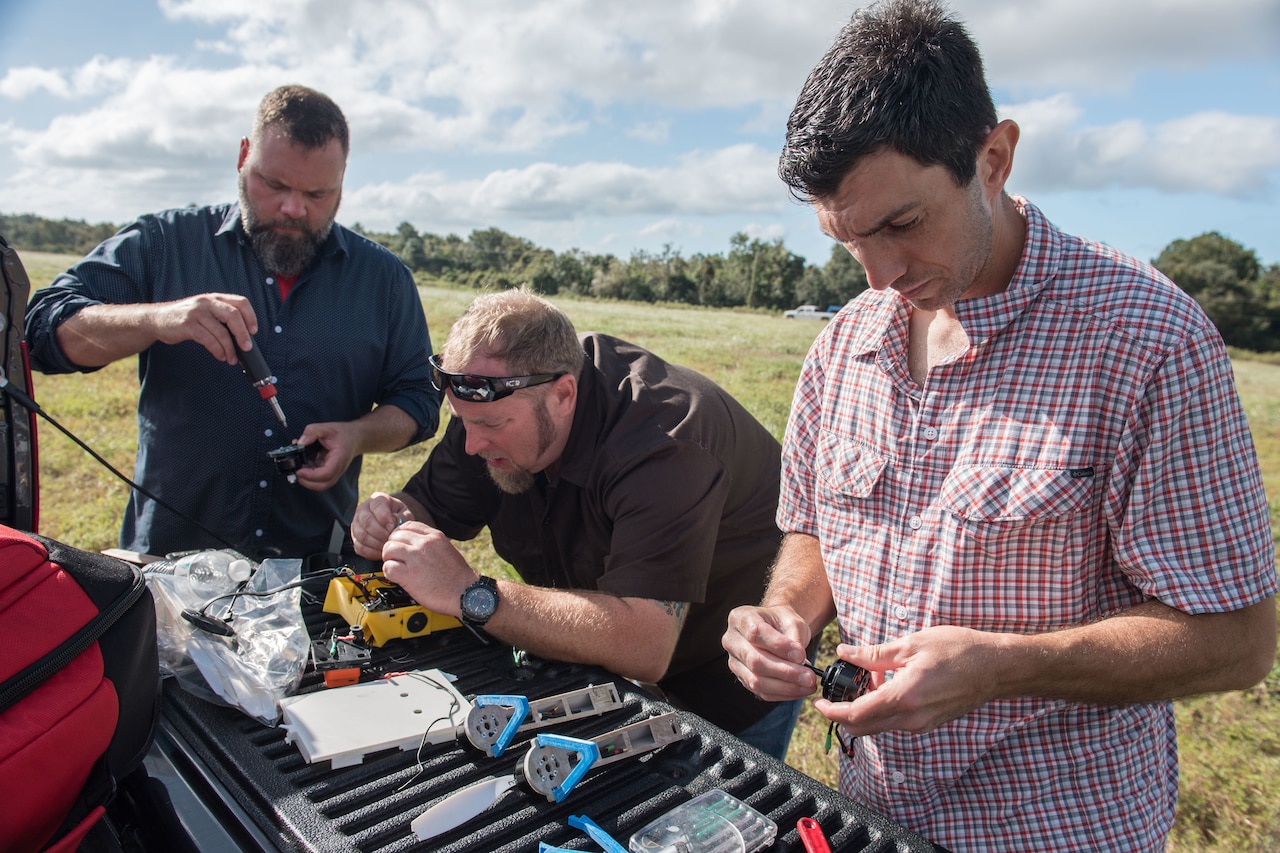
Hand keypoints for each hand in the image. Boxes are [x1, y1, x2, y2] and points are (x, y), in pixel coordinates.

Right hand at [151, 293, 257, 363]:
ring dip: (229, 348)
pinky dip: (217, 350)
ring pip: (221, 331)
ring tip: (231, 358)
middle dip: (242, 334)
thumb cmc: (186, 319)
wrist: (157, 319)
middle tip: (246, 348)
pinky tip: (220, 355)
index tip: (254, 331)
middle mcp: (207, 302)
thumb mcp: (206, 312)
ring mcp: (196, 313)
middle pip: (233, 316)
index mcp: (215, 298)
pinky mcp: (187, 325)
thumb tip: (243, 338)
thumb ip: (222, 319)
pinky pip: (208, 340)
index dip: (251, 316)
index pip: (241, 302)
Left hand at [292, 422, 358, 490]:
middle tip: (296, 472)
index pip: (326, 474)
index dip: (311, 475)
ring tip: (299, 468)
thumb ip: (312, 432)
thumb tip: (299, 442)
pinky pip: (319, 479)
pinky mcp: (330, 471)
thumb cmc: (344, 434)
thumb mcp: (327, 428)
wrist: (356, 437)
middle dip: (307, 482)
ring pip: (321, 484)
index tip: (299, 470)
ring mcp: (334, 472)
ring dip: (307, 480)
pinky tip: (304, 465)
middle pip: (323, 485)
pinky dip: (309, 475)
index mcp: (339, 458)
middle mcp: (338, 469)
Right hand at [351, 491, 411, 558]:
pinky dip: (371, 552)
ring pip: (362, 535)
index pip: (377, 506)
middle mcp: (363, 510)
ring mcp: (357, 524)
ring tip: (387, 545)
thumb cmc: (399, 517)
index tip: (392, 527)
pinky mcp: (355, 538)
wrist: (392, 523)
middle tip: (390, 539)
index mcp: (377, 499)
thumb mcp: (404, 513)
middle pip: (367, 522)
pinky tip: (381, 551)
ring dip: (376, 543)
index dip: (384, 518)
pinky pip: (360, 547)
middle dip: (380, 533)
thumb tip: (395, 522)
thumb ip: (403, 516)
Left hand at [380, 522, 476, 615]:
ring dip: (389, 559)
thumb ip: (430, 544)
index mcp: (435, 536)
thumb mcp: (447, 550)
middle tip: (397, 558)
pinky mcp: (410, 575)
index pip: (407, 525)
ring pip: (388, 549)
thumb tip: (414, 543)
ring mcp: (417, 558)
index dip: (400, 535)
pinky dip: (389, 573)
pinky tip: (398, 577)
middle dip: (393, 548)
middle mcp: (425, 544)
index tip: (400, 544)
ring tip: (397, 567)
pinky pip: (388, 567)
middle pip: (395, 536)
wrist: (465, 594)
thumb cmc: (458, 577)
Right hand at [722, 604, 817, 701]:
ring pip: (756, 681)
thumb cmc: (782, 623)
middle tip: (809, 676)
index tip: (801, 655)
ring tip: (808, 685)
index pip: (755, 634)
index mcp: (741, 618)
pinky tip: (800, 689)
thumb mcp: (792, 621)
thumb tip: (799, 661)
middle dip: (785, 671)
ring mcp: (735, 662)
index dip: (779, 646)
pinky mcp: (743, 679)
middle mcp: (732, 640)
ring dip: (785, 686)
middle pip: (754, 661)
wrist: (776, 630)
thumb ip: (794, 638)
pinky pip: (761, 692)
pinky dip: (783, 693)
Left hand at [816, 625, 998, 736]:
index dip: (832, 711)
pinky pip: (896, 722)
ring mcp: (922, 725)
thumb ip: (874, 654)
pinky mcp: (929, 724)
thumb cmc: (958, 650)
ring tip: (873, 676)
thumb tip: (845, 654)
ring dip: (866, 708)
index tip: (819, 703)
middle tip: (842, 687)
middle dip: (844, 712)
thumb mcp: (912, 644)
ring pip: (879, 726)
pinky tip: (889, 684)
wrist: (996, 667)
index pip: (856, 715)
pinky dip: (883, 708)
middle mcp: (912, 718)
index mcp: (904, 697)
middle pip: (863, 727)